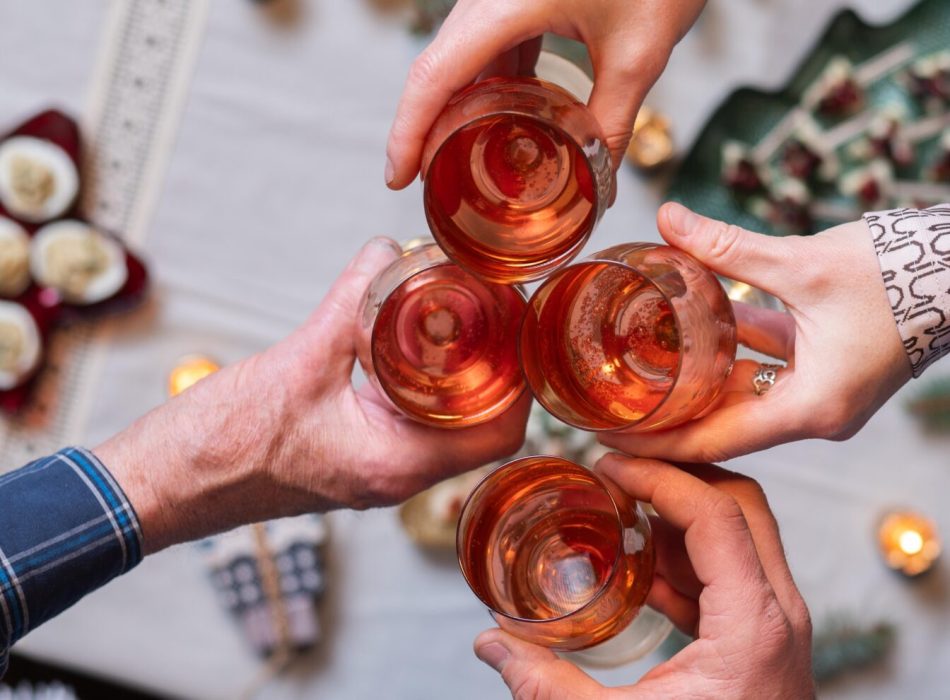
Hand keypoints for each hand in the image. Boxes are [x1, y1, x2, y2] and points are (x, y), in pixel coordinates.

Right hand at [95, 238, 530, 552]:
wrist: (163, 484)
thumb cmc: (222, 445)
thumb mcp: (299, 360)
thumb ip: (352, 302)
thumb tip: (391, 251)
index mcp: (396, 465)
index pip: (497, 433)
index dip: (519, 381)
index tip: (517, 327)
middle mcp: (394, 474)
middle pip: (477, 423)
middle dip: (492, 367)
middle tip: (491, 308)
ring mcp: (373, 466)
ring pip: (442, 419)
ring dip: (454, 372)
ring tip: (456, 312)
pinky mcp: (352, 452)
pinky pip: (405, 416)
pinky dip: (415, 378)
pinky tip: (404, 334)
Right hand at [385, 0, 705, 187]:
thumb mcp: (639, 53)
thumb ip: (611, 121)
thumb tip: (597, 178)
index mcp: (505, 4)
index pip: (434, 75)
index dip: (407, 132)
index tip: (396, 177)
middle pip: (435, 68)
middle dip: (422, 127)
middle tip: (421, 180)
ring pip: (459, 57)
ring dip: (453, 107)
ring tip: (457, 157)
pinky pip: (488, 43)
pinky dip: (486, 84)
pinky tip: (500, 116)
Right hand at [474, 454, 813, 698]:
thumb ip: (549, 686)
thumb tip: (489, 644)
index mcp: (754, 626)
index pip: (716, 513)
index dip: (658, 478)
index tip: (608, 466)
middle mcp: (778, 614)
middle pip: (741, 503)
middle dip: (676, 475)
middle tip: (617, 472)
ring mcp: (777, 625)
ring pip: (739, 531)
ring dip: (679, 511)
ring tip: (618, 510)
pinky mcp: (764, 639)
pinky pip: (730, 571)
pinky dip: (685, 552)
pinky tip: (637, 563)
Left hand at [601, 202, 910, 462]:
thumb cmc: (899, 275)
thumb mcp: (801, 263)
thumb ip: (727, 248)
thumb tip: (666, 217)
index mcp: (810, 409)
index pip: (714, 440)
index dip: (656, 443)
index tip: (605, 441)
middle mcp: (815, 414)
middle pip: (723, 425)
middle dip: (665, 416)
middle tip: (605, 408)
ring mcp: (823, 395)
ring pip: (742, 395)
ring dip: (693, 383)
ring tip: (632, 374)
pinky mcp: (827, 372)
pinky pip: (766, 370)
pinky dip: (730, 355)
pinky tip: (687, 333)